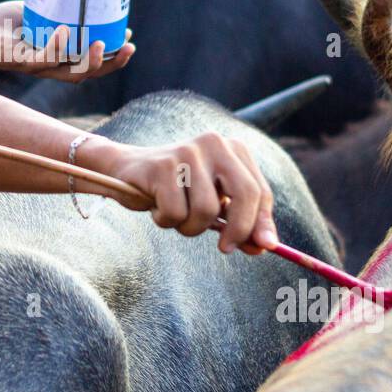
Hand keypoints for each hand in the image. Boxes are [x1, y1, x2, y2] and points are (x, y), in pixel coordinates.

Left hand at [0, 0, 135, 83]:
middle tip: (130, 48)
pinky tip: (65, 30)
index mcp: (59, 58)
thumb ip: (57, 1)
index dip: (113, 55)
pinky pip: (44, 59)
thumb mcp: (38, 8)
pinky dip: (56, 46)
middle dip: (114, 63)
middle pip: (90, 73)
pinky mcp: (22, 62)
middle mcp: (52, 67)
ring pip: (73, 74)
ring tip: (106, 45)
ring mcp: (39, 67)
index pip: (92, 62)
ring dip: (93, 63)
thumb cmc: (2, 25)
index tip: (129, 37)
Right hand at [82, 133, 277, 253]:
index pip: (260, 190)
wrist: (127, 170)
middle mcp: (214, 143)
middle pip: (244, 194)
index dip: (262, 223)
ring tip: (176, 216)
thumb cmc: (177, 191)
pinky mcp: (162, 165)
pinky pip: (176, 212)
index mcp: (233, 148)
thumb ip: (240, 221)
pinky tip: (156, 207)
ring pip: (207, 210)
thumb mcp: (213, 203)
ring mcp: (188, 152)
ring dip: (190, 227)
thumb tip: (264, 246)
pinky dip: (166, 220)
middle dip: (238, 229)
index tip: (262, 248)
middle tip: (225, 248)